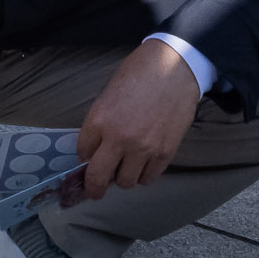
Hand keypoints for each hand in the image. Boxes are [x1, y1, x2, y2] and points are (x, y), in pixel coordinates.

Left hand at [78, 39, 202, 199]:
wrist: (175, 67)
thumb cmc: (140, 73)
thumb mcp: (109, 94)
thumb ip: (101, 122)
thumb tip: (96, 146)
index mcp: (99, 120)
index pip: (82, 153)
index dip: (84, 158)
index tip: (87, 160)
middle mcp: (118, 138)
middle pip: (98, 178)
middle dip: (94, 187)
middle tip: (95, 190)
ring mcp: (143, 148)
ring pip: (126, 182)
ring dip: (123, 177)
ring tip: (127, 166)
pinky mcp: (165, 153)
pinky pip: (149, 178)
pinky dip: (144, 174)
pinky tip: (144, 164)